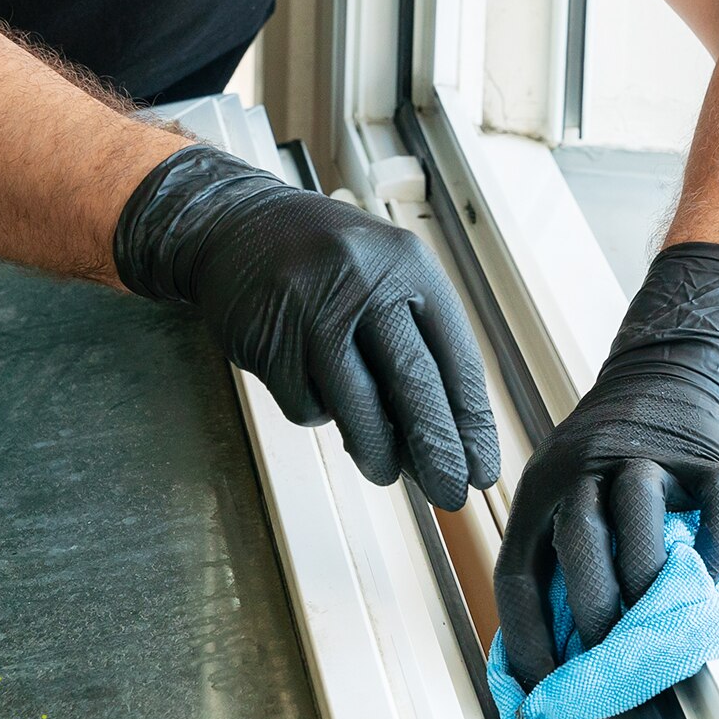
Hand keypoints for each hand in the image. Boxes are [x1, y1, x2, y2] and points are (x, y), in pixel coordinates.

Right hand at [113, 144, 498, 508]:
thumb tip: (444, 438)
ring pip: (357, 407)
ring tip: (385, 472)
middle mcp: (364, 281)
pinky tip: (319, 392)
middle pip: (414, 384)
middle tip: (450, 493)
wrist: (237, 226)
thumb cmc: (330, 263)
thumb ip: (417, 343)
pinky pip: (306, 405)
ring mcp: (311, 310)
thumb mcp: (386, 275)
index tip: (481, 468)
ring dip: (377, 452)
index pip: (456, 358)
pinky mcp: (267, 339)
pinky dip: (319, 412)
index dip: (471, 422)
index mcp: (409, 265)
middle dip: (437, 451)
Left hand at [493, 242, 718, 688]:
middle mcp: (584, 467)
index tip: (544, 688)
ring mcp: (648, 456)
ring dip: (647, 576)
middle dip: (592, 610)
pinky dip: (716, 546)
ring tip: (660, 622)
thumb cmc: (612, 458)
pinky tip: (711, 576)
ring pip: (640, 513)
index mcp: (540, 489)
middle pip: (579, 539)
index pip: (521, 571)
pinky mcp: (706, 455)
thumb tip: (562, 661)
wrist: (670, 374)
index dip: (527, 636)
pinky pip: (715, 502)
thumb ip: (562, 559)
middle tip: (611, 660)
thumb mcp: (567, 494)